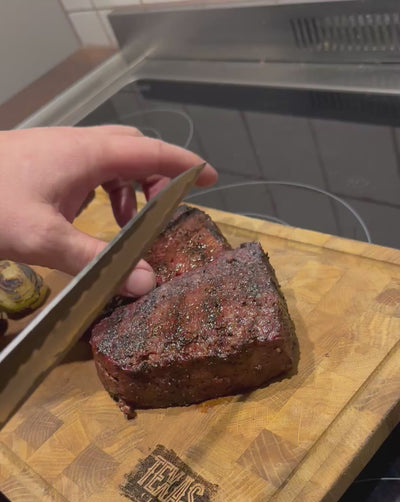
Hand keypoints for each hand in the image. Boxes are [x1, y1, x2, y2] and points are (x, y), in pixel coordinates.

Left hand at [0, 126, 216, 295]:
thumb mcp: (44, 239)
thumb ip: (96, 260)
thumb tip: (147, 284)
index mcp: (85, 154)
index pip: (149, 151)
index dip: (183, 164)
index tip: (209, 179)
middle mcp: (76, 146)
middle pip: (133, 150)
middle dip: (156, 177)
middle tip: (166, 211)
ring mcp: (58, 152)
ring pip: (110, 158)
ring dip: (129, 186)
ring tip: (129, 223)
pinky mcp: (45, 163)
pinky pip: (88, 168)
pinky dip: (104, 189)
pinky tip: (91, 217)